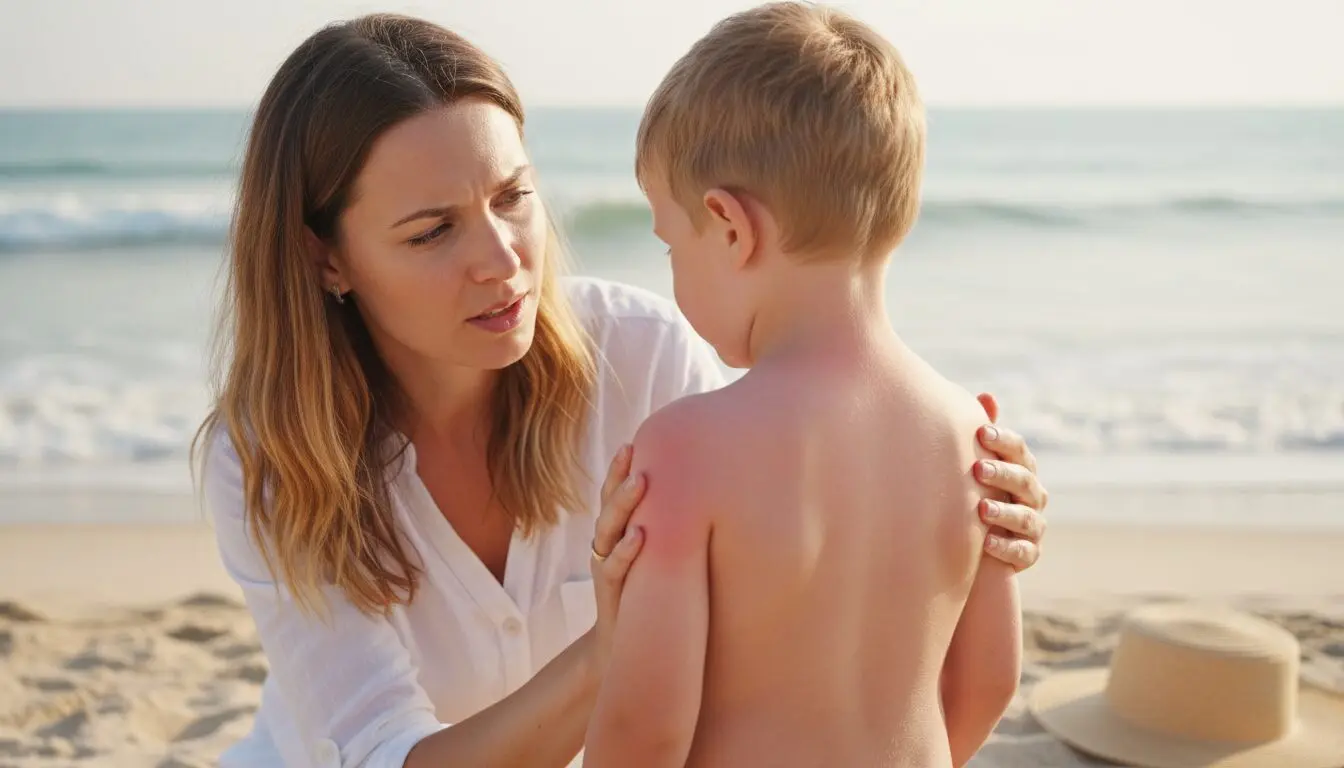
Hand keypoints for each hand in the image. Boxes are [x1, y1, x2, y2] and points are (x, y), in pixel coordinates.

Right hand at [588, 443, 646, 668]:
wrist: (628, 651)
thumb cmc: (651, 596)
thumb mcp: (659, 560)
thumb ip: (668, 531)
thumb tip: (706, 500)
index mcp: (618, 534)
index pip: (614, 495)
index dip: (619, 470)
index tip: (633, 442)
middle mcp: (608, 546)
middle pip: (609, 505)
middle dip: (619, 478)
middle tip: (633, 452)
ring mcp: (606, 568)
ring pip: (608, 530)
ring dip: (622, 506)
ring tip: (638, 483)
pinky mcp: (610, 593)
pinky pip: (613, 568)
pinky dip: (625, 551)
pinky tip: (639, 535)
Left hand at [974, 393, 1047, 571]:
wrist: (977, 542)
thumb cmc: (977, 492)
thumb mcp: (979, 463)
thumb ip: (984, 434)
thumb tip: (987, 396)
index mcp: (1022, 469)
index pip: (1020, 451)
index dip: (1004, 441)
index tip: (981, 433)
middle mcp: (1033, 496)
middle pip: (1024, 481)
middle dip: (1003, 474)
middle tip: (978, 470)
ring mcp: (1033, 526)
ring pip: (1026, 518)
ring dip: (1004, 512)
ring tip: (981, 510)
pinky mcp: (1029, 553)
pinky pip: (1023, 552)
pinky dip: (1006, 547)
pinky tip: (986, 542)